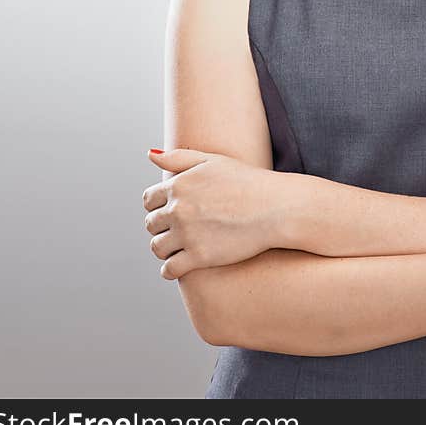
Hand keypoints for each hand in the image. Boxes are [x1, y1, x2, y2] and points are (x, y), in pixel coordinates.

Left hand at [142, 147, 283, 279]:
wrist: (275, 207)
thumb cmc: (247, 181)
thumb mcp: (213, 160)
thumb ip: (179, 157)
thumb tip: (150, 154)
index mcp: (179, 184)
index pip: (149, 200)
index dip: (159, 205)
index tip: (173, 209)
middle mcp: (178, 209)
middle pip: (151, 224)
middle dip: (163, 226)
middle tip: (181, 227)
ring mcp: (187, 234)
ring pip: (157, 247)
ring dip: (166, 247)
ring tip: (182, 245)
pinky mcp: (199, 257)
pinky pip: (169, 269)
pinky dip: (171, 269)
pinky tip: (184, 264)